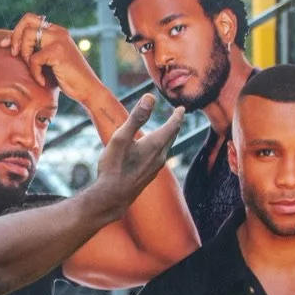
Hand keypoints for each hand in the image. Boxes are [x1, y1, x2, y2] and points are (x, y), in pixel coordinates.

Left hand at [1, 14, 105, 105]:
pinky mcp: (58, 51)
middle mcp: (58, 31)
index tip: (4, 45)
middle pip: (27, 21)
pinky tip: (42, 82)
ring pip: (27, 36)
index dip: (14, 31)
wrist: (87, 89)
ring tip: (33, 69)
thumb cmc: (66, 78)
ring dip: (25, 55)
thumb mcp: (49, 60)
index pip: (30, 20)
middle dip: (15, 36)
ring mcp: (59, 39)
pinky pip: (34, 59)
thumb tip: (11, 45)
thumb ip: (37, 49)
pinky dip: (34, 73)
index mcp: (56, 31)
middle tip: (13, 54)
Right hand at [93, 95, 181, 210]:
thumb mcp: (121, 138)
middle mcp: (159, 156)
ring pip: (166, 148)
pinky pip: (159, 157)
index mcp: (155, 144)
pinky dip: (160, 148)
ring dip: (168, 137)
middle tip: (177, 116)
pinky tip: (152, 152)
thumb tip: (150, 97)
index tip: (182, 108)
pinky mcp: (149, 176)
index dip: (177, 115)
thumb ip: (136, 117)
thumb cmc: (114, 167)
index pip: (172, 126)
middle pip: (171, 137)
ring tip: (166, 131)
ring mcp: (155, 168)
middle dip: (174, 125)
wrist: (113, 197)